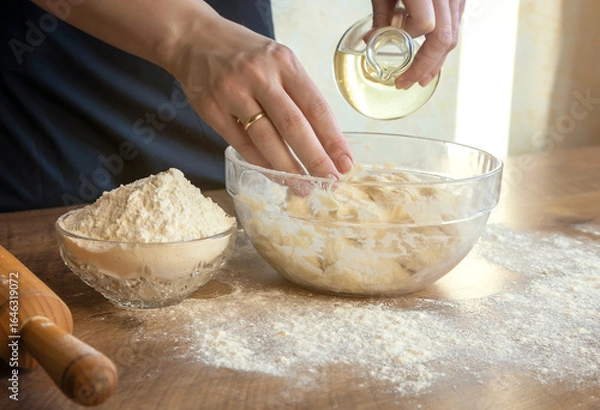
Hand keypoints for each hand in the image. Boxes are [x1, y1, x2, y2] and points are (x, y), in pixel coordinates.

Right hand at [170, 10, 353, 178]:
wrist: (193, 39)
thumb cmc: (244, 54)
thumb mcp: (278, 60)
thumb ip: (297, 93)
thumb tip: (323, 139)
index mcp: (284, 63)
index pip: (316, 107)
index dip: (333, 139)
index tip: (345, 163)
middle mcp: (260, 76)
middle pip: (294, 125)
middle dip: (316, 159)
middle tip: (330, 182)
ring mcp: (233, 93)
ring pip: (267, 139)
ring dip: (288, 168)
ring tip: (303, 186)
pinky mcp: (212, 110)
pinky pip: (242, 144)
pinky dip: (261, 163)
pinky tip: (275, 175)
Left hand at [370, 0, 464, 88]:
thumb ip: (381, 14)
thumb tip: (371, 40)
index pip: (425, 26)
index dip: (409, 41)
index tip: (395, 54)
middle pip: (444, 38)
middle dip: (426, 66)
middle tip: (409, 82)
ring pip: (453, 33)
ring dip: (437, 59)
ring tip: (422, 76)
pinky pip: (455, 23)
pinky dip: (443, 42)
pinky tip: (431, 55)